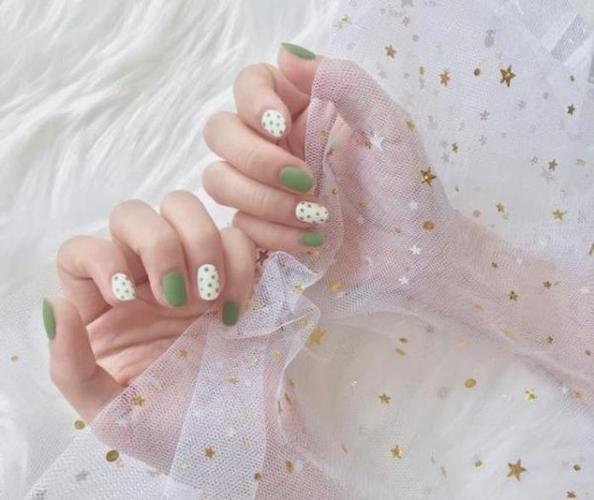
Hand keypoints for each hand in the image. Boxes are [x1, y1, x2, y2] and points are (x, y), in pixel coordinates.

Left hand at [43, 191, 255, 421]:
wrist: (236, 438)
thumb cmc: (170, 427)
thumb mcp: (110, 410)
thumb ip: (71, 366)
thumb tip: (54, 305)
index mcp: (104, 310)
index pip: (81, 250)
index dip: (100, 258)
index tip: (127, 297)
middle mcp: (144, 281)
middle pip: (133, 214)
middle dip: (157, 244)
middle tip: (177, 297)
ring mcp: (192, 271)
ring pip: (183, 207)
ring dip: (199, 243)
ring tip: (207, 297)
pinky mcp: (234, 275)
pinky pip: (236, 237)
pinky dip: (239, 263)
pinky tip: (233, 309)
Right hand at [203, 44, 451, 292]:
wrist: (410, 254)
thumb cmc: (405, 187)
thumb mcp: (386, 126)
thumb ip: (343, 82)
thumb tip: (285, 52)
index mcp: (304, 111)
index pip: (250, 84)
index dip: (252, 102)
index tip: (280, 127)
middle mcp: (278, 145)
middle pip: (220, 132)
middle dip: (257, 160)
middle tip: (305, 180)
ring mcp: (265, 187)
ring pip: (218, 179)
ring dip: (265, 201)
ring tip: (315, 217)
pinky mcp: (262, 228)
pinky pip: (239, 224)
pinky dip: (274, 234)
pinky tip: (312, 240)